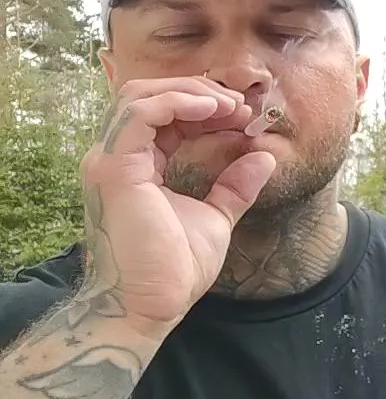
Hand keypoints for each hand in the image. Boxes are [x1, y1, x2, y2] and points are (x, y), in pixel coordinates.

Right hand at [77, 75, 277, 328]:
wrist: (150, 305)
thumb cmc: (173, 269)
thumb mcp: (215, 217)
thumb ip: (234, 187)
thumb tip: (264, 158)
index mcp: (135, 167)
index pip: (164, 117)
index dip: (204, 108)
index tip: (244, 116)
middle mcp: (115, 158)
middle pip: (150, 97)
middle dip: (200, 94)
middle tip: (241, 106)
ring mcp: (109, 161)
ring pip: (140, 96)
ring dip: (191, 93)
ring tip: (230, 106)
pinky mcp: (114, 169)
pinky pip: (140, 113)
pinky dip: (177, 101)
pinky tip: (212, 110)